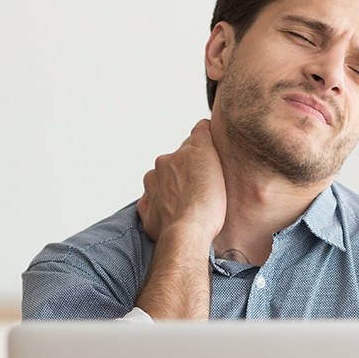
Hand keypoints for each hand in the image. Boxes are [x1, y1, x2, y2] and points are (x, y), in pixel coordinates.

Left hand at [137, 119, 226, 244]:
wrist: (189, 233)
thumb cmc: (203, 199)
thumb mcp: (207, 156)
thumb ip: (201, 135)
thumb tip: (200, 124)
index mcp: (167, 159)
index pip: (186, 150)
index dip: (201, 158)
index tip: (209, 167)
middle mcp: (155, 175)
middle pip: (173, 170)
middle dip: (185, 175)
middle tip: (203, 188)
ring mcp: (151, 198)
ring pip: (163, 189)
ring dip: (174, 192)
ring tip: (192, 204)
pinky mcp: (149, 219)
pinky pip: (155, 210)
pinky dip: (164, 211)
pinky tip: (178, 216)